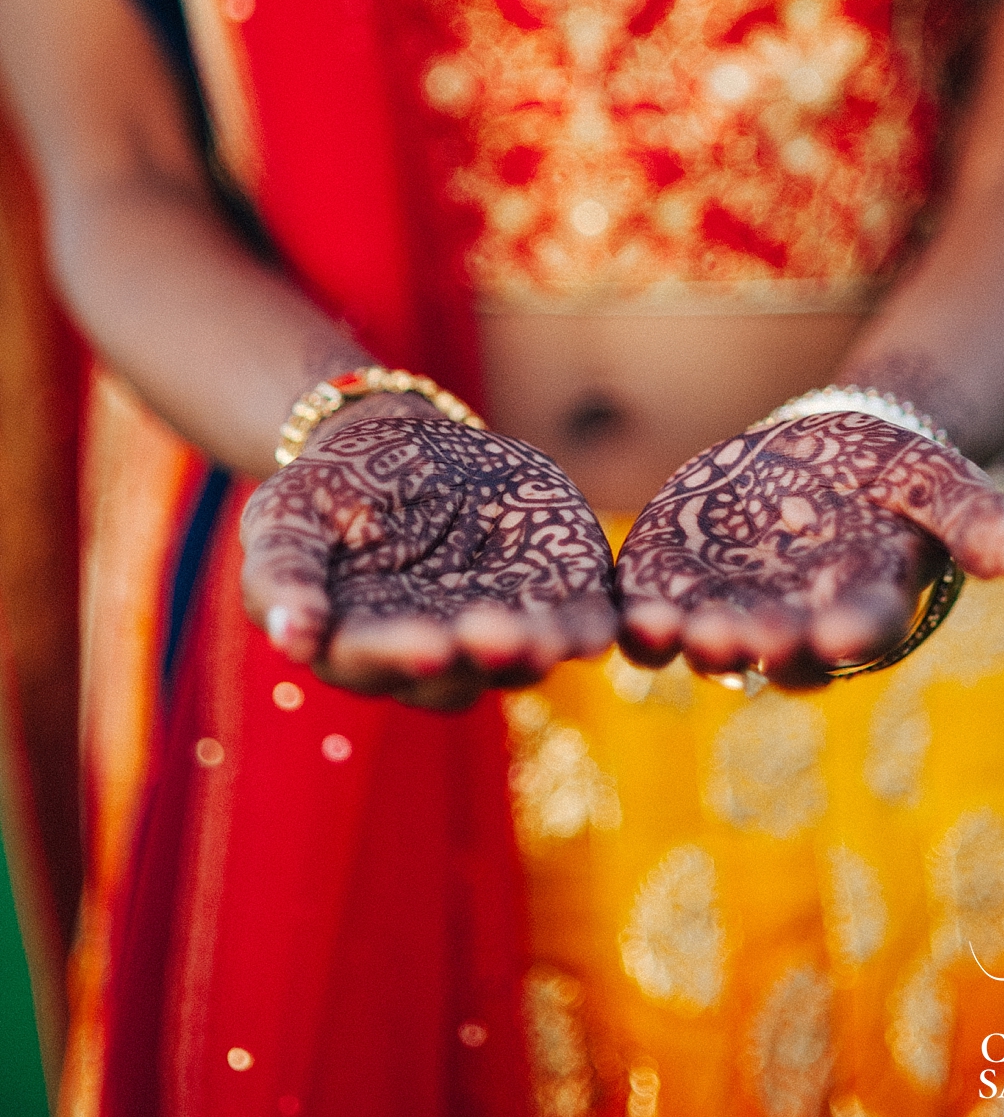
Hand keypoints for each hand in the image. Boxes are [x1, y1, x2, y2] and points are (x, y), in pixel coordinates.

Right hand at [241, 398, 615, 709]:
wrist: (399, 445)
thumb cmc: (326, 492)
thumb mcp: (285, 518)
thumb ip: (282, 576)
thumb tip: (294, 639)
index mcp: (363, 645)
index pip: (381, 660)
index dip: (403, 653)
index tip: (428, 642)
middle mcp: (434, 656)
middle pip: (463, 671)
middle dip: (485, 655)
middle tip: (503, 638)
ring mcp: (497, 629)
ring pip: (525, 656)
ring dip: (542, 650)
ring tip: (558, 638)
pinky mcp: (551, 594)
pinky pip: (577, 621)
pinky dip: (593, 627)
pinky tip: (608, 627)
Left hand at [615, 411, 1003, 684]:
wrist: (818, 454)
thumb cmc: (886, 474)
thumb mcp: (933, 478)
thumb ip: (969, 512)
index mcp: (865, 604)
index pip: (862, 627)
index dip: (850, 631)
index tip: (839, 631)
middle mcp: (798, 624)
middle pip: (778, 647)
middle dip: (760, 644)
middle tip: (742, 638)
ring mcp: (733, 609)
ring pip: (711, 641)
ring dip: (692, 642)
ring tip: (671, 632)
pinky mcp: (678, 585)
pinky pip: (657, 612)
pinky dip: (643, 619)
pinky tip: (629, 615)